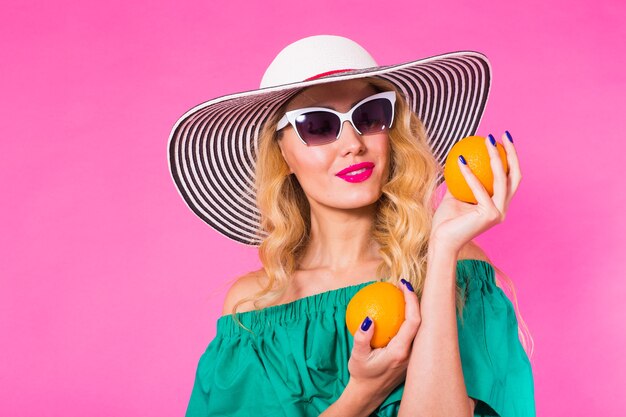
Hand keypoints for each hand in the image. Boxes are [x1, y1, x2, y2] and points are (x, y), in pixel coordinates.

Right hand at [346, 280, 420, 406]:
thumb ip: (362, 338)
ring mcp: (413, 355)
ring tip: (401, 293)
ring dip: (413, 308)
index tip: (403, 285)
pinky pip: (412, 332)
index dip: (412, 301)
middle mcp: (412, 353)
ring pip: (420, 327)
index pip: (414, 322)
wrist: (369, 394)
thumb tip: (368, 318)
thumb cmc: (362, 375)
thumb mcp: (357, 357)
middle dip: (416, 300)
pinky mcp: (411, 355)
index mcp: (401, 352)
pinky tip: (395, 309)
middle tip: (402, 285)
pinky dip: (407, 317)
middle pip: (423, 321)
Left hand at [430, 132, 521, 252]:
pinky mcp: (489, 215)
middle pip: (514, 176)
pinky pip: (479, 188)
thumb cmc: (445, 221)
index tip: (501, 140)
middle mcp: (502, 209)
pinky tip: (461, 159)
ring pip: (501, 179)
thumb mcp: (454, 195)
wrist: (441, 241)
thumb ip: (461, 180)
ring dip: (495, 157)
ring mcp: (498, 213)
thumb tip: (461, 157)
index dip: (509, 158)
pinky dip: (469, 173)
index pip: (508, 179)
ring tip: (486, 140)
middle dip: (512, 153)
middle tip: (502, 135)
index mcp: (497, 205)